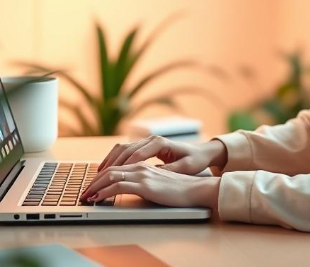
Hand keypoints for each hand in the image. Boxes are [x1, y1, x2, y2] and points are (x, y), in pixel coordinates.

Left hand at [80, 163, 220, 209]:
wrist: (194, 189)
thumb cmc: (178, 187)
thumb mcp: (157, 180)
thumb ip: (143, 179)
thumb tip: (129, 186)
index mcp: (143, 163)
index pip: (116, 165)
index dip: (101, 174)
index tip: (92, 185)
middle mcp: (140, 165)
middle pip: (110, 169)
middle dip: (94, 180)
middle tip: (84, 191)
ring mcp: (142, 174)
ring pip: (111, 175)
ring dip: (95, 185)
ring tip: (86, 195)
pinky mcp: (145, 185)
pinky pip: (119, 186)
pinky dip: (104, 191)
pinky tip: (98, 197)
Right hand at [97, 136, 226, 174]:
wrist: (202, 151)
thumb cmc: (195, 160)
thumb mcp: (185, 167)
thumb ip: (169, 169)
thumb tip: (153, 173)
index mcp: (160, 143)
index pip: (136, 155)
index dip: (122, 168)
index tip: (110, 180)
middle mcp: (151, 139)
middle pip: (125, 150)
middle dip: (110, 166)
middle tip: (97, 181)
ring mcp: (147, 140)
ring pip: (122, 148)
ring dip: (109, 161)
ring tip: (97, 176)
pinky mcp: (145, 145)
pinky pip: (125, 150)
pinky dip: (114, 158)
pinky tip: (106, 169)